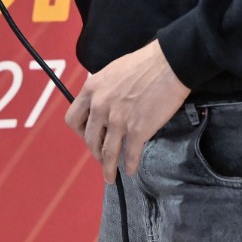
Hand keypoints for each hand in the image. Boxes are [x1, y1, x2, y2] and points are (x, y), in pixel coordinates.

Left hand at [65, 40, 188, 182]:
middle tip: (101, 156)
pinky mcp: (137, 130)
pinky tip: (130, 170)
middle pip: (89, 139)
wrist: (168, 65)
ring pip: (107, 153)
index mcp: (91, 90)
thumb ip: (102, 91)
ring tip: (109, 177)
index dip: (80, 131)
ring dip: (107, 168)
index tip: (88, 136)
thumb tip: (101, 106)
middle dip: (94, 151)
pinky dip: (129, 166)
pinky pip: (129, 155)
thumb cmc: (142, 64)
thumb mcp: (111, 72)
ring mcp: (118, 121)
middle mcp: (100, 107)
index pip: (73, 118)